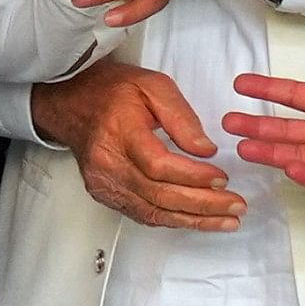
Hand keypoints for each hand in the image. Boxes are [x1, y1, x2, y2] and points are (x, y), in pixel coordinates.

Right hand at [32, 59, 241, 232]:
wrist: (68, 103)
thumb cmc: (109, 91)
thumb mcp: (152, 85)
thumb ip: (181, 116)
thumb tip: (204, 149)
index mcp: (118, 131)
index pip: (159, 164)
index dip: (194, 176)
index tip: (223, 178)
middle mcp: (107, 161)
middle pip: (159, 194)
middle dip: (204, 204)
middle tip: (236, 205)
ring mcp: (103, 181)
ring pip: (153, 211)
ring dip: (193, 219)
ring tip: (226, 220)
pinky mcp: (103, 193)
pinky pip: (142, 214)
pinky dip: (173, 220)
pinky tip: (196, 219)